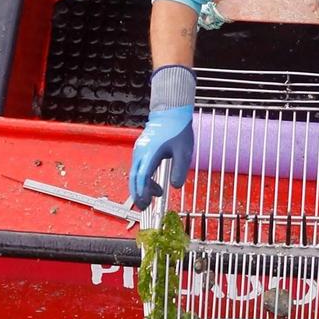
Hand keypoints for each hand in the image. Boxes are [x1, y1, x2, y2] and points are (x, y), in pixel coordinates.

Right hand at [130, 66, 196, 205]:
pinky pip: (139, 167)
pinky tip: (154, 182)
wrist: (171, 112)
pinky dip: (143, 178)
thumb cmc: (177, 129)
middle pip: (134, 178)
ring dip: (142, 186)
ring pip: (135, 173)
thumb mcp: (183, 152)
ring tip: (156, 194)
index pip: (142, 178)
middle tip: (145, 206)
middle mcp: (141, 153)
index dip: (143, 193)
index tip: (146, 204)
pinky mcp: (142, 149)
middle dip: (138, 194)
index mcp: (150, 154)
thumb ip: (179, 170)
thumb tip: (175, 186)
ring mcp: (139, 150)